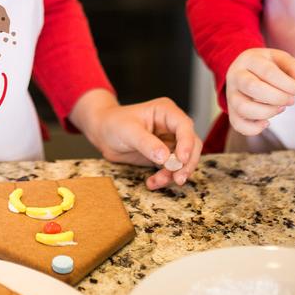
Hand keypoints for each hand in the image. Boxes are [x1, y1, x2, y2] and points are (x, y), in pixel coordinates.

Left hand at [70, 89, 201, 189]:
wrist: (102, 133)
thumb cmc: (114, 124)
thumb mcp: (128, 131)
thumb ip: (147, 143)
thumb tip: (165, 158)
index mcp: (165, 111)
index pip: (185, 126)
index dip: (187, 144)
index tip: (181, 160)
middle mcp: (171, 126)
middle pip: (192, 145)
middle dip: (186, 163)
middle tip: (178, 178)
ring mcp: (170, 141)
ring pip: (184, 160)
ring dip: (174, 174)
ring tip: (157, 181)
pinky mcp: (164, 156)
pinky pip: (172, 169)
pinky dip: (165, 178)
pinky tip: (152, 183)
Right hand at [225, 47, 294, 136]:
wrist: (244, 68)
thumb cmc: (266, 65)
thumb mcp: (280, 59)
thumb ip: (294, 68)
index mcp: (249, 59)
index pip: (267, 72)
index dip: (287, 84)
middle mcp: (235, 76)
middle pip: (252, 87)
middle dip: (277, 98)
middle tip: (291, 100)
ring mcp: (231, 94)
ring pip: (243, 107)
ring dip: (267, 112)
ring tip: (280, 108)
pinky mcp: (231, 110)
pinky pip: (237, 124)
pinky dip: (253, 128)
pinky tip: (266, 122)